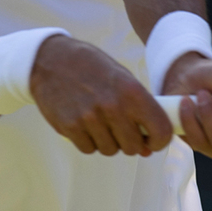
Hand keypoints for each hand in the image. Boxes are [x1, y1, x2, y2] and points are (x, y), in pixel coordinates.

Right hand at [29, 35, 173, 155]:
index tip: (152, 140)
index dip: (159, 141)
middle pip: (134, 147)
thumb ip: (139, 112)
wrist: (51, 60)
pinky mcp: (70, 127)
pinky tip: (85, 124)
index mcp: (132, 91)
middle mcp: (113, 106)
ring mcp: (90, 118)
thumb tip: (147, 150)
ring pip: (111, 150)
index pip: (160, 131)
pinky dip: (89, 141)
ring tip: (100, 122)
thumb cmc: (92, 68)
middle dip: (130, 142)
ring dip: (108, 141)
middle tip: (121, 128)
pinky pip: (89, 149)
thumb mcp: (122, 79)